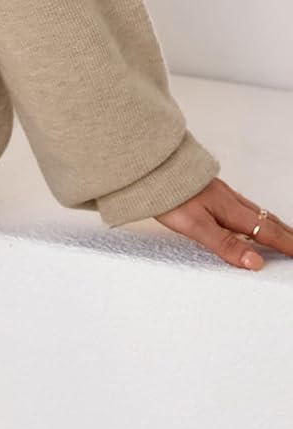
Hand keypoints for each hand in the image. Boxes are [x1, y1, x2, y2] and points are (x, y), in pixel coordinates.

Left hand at [155, 177, 291, 269]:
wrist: (150, 165)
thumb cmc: (168, 194)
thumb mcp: (197, 226)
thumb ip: (226, 245)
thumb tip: (255, 263)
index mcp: (231, 211)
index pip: (266, 231)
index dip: (286, 244)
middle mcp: (230, 200)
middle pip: (266, 220)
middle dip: (286, 234)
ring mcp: (221, 194)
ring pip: (255, 211)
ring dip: (272, 225)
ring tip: (282, 235)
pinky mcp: (211, 191)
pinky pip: (242, 206)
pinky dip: (255, 216)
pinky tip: (247, 219)